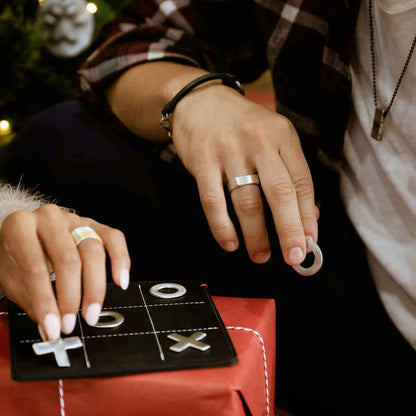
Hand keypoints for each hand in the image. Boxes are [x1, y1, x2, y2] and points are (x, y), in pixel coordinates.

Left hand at [0, 204, 129, 339]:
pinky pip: (114, 238)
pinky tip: (121, 280)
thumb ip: (33, 302)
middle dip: (72, 297)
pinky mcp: (95, 225)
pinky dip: (121, 260)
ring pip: (94, 250)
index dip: (45, 302)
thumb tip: (51, 327)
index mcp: (20, 227)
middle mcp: (49, 218)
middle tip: (70, 323)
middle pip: (69, 259)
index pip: (35, 267)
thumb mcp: (13, 279)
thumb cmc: (18, 256)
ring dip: (95, 287)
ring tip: (91, 312)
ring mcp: (75, 220)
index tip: (52, 327)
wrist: (26, 236)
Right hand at [171, 84, 318, 265]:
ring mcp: (229, 151)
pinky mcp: (202, 160)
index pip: (301, 181)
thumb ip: (290, 172)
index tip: (310, 241)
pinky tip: (230, 242)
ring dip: (255, 234)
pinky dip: (222, 226)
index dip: (307, 215)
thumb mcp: (273, 137)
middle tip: (293, 257)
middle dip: (289, 230)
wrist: (199, 100)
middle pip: (279, 193)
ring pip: (246, 200)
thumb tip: (308, 215)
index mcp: (282, 136)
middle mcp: (258, 142)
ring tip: (260, 256)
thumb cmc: (241, 125)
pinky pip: (212, 200)